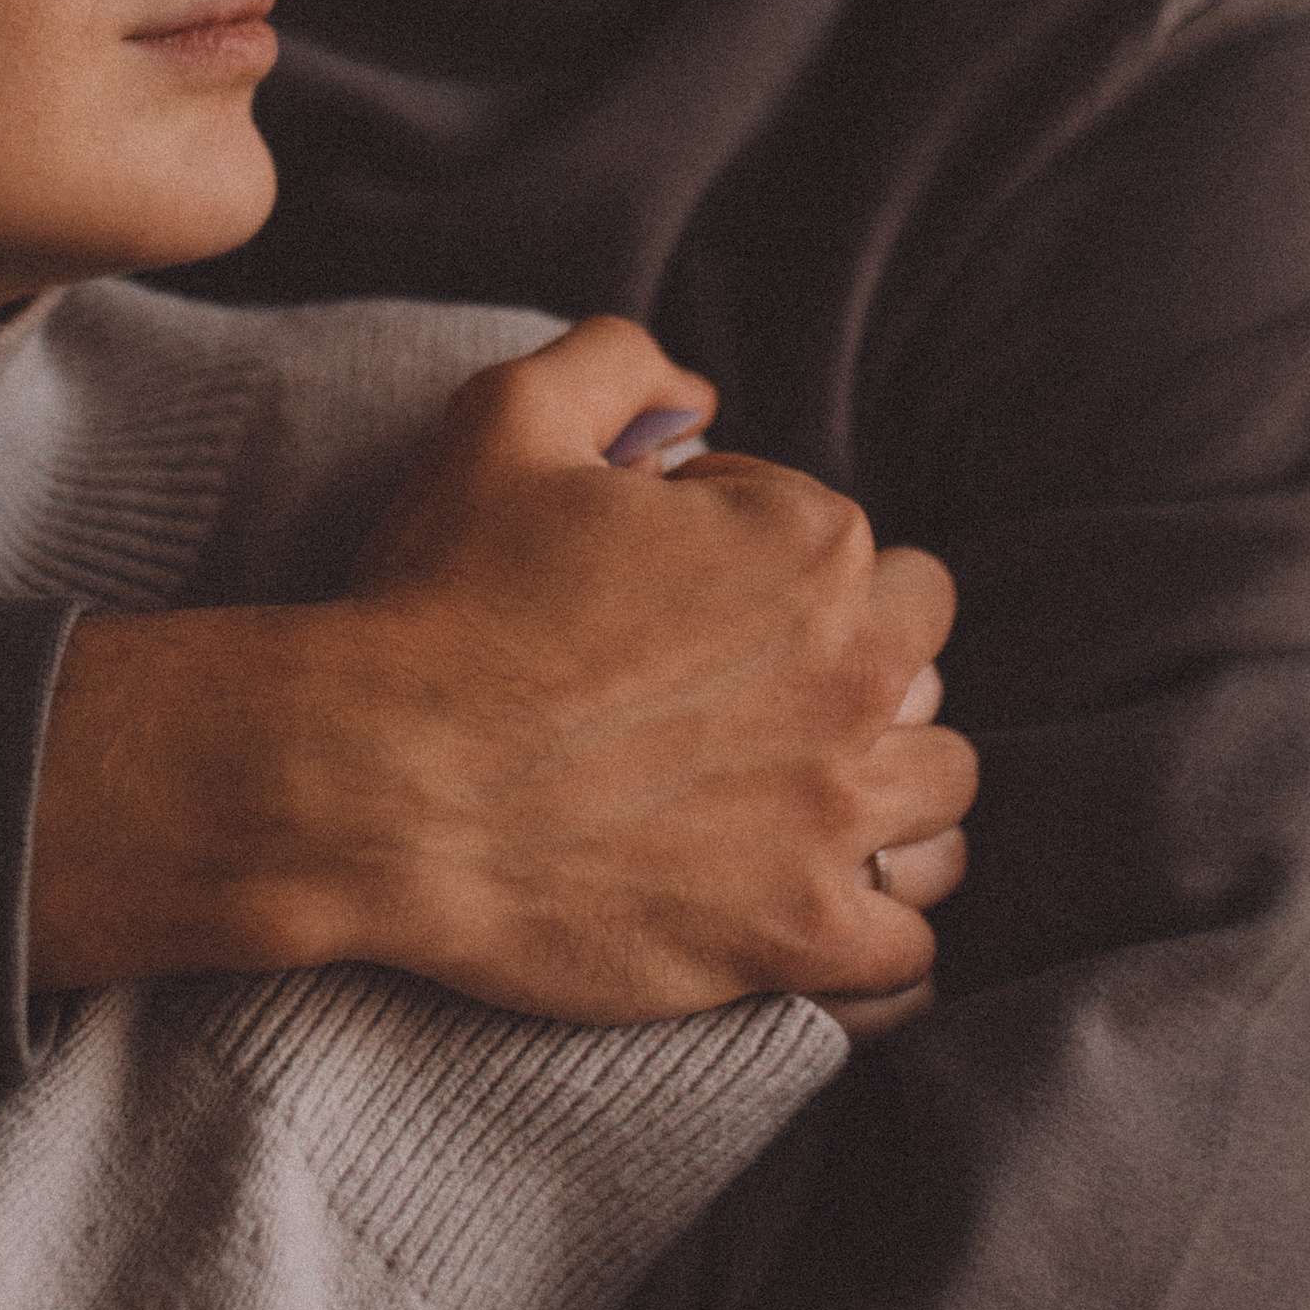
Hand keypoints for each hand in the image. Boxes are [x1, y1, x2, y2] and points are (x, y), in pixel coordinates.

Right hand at [28, 318, 975, 1023]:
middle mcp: (853, 677)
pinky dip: (874, 931)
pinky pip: (909, 946)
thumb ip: (620, 363)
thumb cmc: (439, 598)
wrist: (371, 780)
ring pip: (938, 797)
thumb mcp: (510, 417)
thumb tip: (697, 390)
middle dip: (849, 666)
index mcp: (811, 547)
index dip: (764, 562)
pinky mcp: (798, 936)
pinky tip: (814, 910)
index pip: (855, 547)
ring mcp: (833, 816)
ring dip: (882, 794)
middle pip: (923, 664)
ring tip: (790, 801)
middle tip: (738, 696)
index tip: (678, 601)